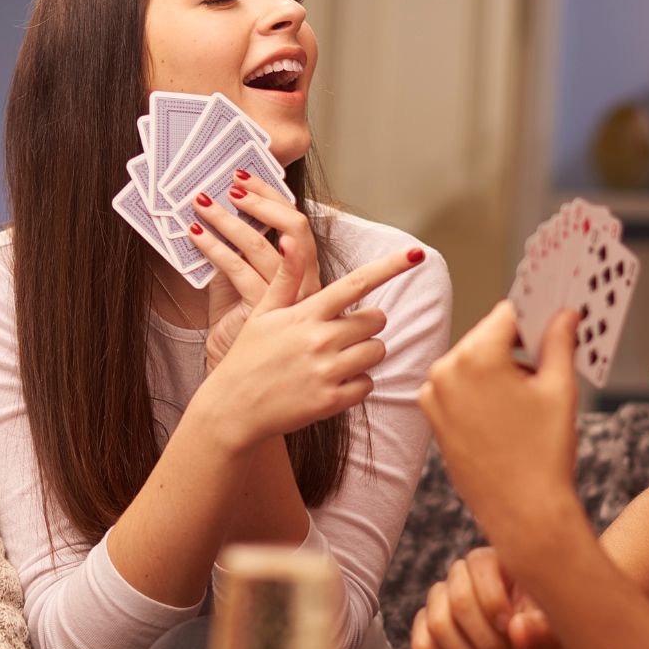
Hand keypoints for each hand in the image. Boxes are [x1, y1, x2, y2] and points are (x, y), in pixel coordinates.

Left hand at [186, 177, 322, 371]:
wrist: (238, 371)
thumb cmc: (241, 328)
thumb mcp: (243, 280)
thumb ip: (241, 251)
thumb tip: (219, 209)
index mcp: (304, 272)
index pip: (297, 222)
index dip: (273, 197)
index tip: (246, 177)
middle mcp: (304, 283)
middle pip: (293, 228)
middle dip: (261, 200)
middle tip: (230, 184)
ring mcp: (287, 297)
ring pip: (262, 246)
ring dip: (229, 219)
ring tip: (202, 205)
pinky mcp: (263, 310)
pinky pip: (237, 269)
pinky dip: (214, 247)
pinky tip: (194, 235)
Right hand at [193, 237, 422, 448]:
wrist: (233, 409)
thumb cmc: (248, 357)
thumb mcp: (263, 313)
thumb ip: (286, 277)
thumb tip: (290, 239)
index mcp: (306, 313)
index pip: (356, 283)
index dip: (390, 266)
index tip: (416, 253)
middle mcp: (320, 339)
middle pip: (375, 320)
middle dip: (365, 325)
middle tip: (340, 334)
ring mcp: (327, 371)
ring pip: (377, 351)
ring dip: (365, 353)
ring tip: (336, 359)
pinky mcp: (332, 401)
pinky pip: (368, 384)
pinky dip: (357, 384)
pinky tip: (333, 383)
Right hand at [411, 546, 573, 648]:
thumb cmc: (542, 636)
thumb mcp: (553, 633)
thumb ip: (542, 630)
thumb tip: (518, 630)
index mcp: (494, 562)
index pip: (479, 566)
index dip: (494, 602)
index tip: (512, 630)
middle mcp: (462, 576)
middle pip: (458, 600)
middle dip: (484, 639)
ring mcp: (441, 602)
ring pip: (436, 623)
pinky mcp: (427, 629)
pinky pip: (422, 644)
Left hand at [418, 301, 583, 545]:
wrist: (523, 512)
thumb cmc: (544, 453)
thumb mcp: (560, 388)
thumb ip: (560, 341)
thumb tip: (564, 314)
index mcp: (476, 356)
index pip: (508, 314)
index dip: (534, 316)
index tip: (552, 318)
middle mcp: (446, 370)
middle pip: (488, 337)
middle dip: (518, 344)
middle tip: (550, 356)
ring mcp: (434, 396)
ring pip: (473, 362)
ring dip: (500, 368)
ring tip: (533, 394)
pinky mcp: (432, 417)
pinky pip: (459, 388)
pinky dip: (482, 390)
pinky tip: (510, 412)